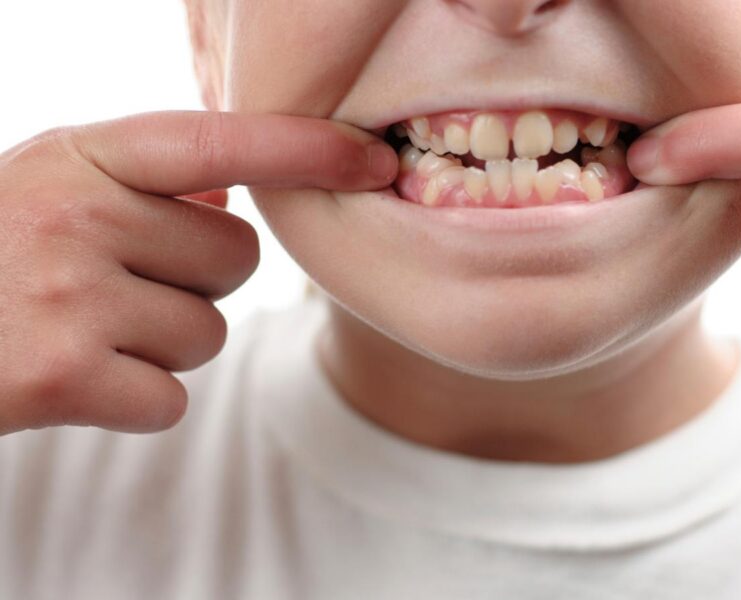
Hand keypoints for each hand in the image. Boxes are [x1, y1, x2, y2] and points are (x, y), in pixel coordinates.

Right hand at [0, 110, 396, 434]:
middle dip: (198, 280)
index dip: (306, 149)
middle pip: (237, 259)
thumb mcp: (51, 186)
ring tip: (86, 328)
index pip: (221, 142)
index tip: (371, 159)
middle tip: (119, 285)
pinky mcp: (65, 378)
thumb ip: (144, 181)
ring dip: (163, 343)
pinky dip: (137, 399)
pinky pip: (171, 396)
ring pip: (209, 334)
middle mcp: (79, 213)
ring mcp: (72, 294)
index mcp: (81, 156)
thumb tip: (234, 189)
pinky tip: (76, 378)